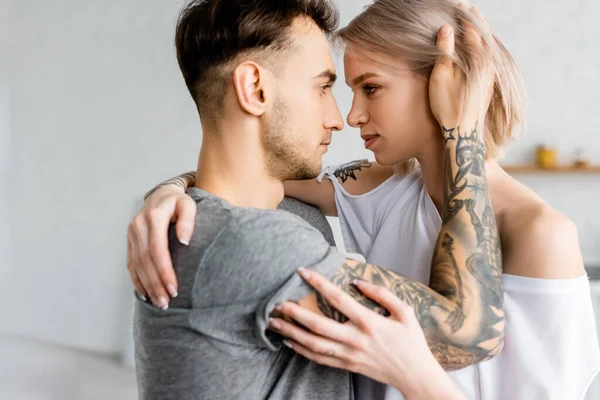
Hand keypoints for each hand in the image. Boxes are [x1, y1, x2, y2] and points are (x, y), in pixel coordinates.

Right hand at [126, 185, 195, 308]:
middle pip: (145, 261)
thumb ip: (188, 220)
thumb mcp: (188, 205)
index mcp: (153, 218)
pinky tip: (144, 293)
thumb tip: (185, 241)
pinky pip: (131, 264)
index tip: (174, 289)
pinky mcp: (130, 241)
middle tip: (166, 303)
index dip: (164, 271)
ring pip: (137, 265)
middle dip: (155, 284)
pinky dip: (137, 280)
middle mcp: (138, 226)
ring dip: (147, 286)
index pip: (157, 250)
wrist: (161, 194)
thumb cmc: (179, 201)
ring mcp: (131, 234)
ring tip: (159, 303)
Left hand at [269, 270, 464, 398]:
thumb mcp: (405, 312)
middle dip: (294, 313)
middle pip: (318, 325)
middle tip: (278, 302)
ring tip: (275, 323)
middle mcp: (355, 339)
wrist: (415, 375)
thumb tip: (358, 281)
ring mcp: (349, 355)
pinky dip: (301, 350)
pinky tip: (289, 342)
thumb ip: (382, 294)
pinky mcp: (347, 366)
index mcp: (369, 323)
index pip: (338, 299)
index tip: (303, 271)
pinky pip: (318, 359)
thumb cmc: (412, 342)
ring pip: (313, 344)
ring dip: (291, 332)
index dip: (319, 283)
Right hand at [429, 5, 493, 129]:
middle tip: (468, 8)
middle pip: (484, 35)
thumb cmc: (448, 106)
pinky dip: (482, 46)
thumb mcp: (441, 77)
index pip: (471, 30)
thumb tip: (446, 28)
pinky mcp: (489, 83)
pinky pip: (488, 57)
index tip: (458, 6)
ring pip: (488, 46)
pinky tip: (477, 47)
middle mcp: (489, 64)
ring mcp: (491, 74)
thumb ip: (444, 51)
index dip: (464, 17)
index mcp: (477, 59)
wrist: (463, 132)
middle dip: (475, 21)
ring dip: (480, 33)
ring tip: (473, 23)